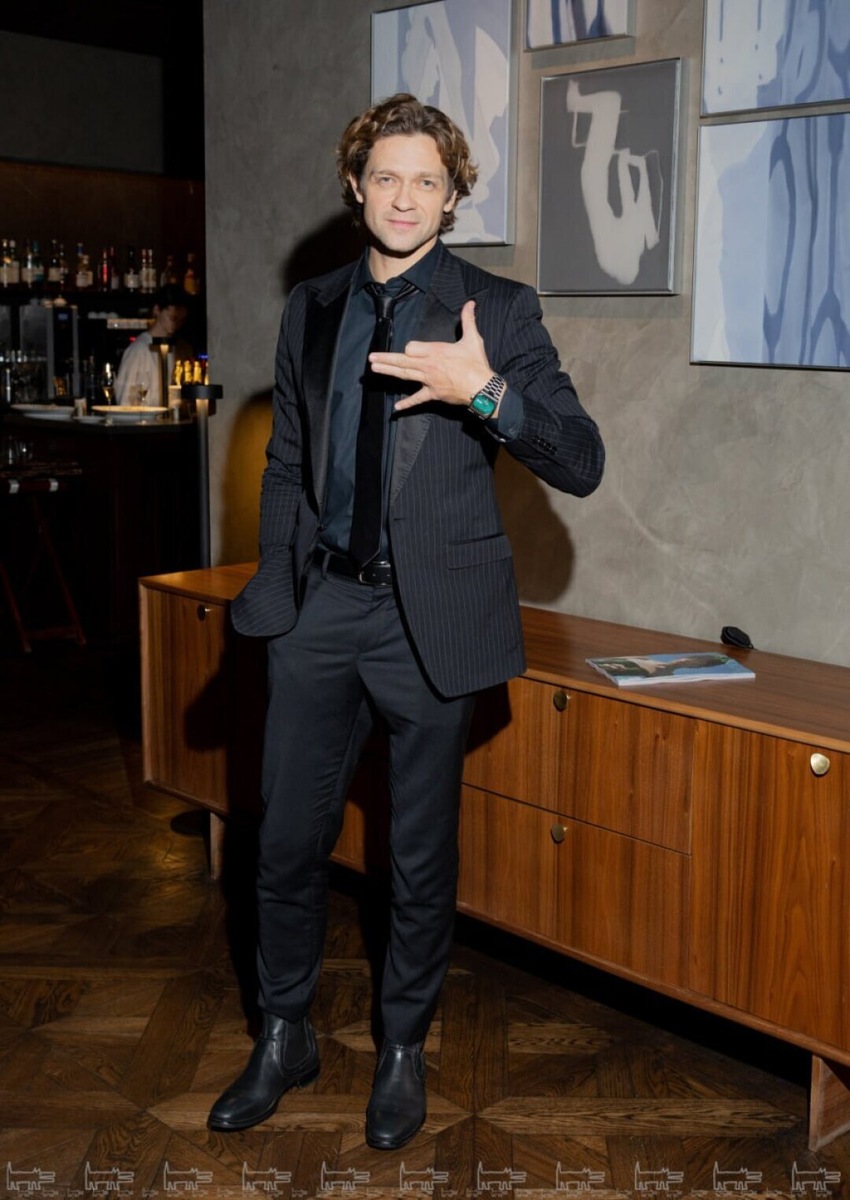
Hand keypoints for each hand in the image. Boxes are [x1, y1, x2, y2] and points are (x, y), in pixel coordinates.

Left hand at [368, 299, 494, 411]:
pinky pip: (417, 399)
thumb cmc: (476, 364)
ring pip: (405, 375)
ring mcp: (429, 380)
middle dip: (386, 359)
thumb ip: (468, 320)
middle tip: (371, 358)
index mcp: (436, 351)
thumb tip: (471, 303)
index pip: (412, 348)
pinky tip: (396, 407)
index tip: (411, 350)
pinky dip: (407, 404)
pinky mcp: (433, 394)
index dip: (410, 348)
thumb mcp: (473, 339)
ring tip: (374, 369)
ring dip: (389, 372)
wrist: (482, 388)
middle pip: (402, 361)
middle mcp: (428, 365)